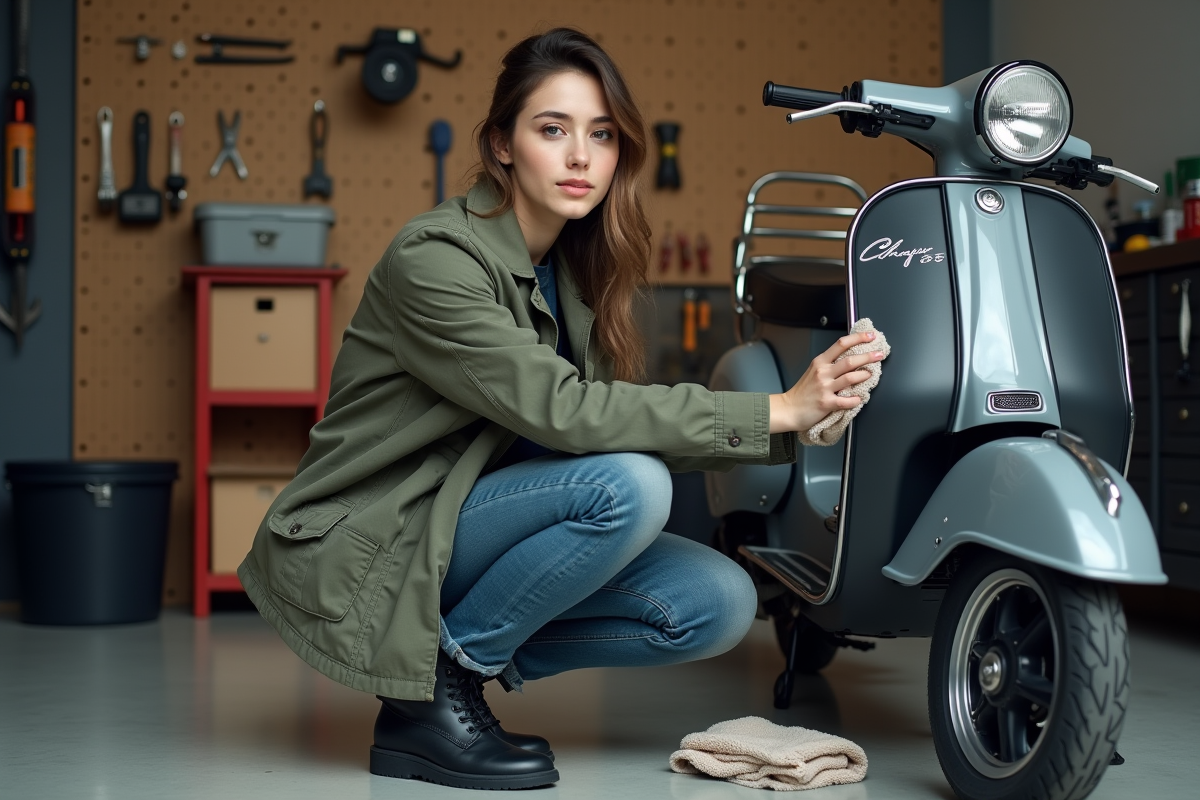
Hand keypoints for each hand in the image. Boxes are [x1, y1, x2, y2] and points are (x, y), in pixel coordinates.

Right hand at [768, 331, 883, 433]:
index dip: (858, 338)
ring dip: (864, 375)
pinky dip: (856, 399)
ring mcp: (824, 387)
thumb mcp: (813, 371)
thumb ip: (830, 365)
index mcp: (820, 362)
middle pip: (849, 360)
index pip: (841, 344)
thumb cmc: (802, 392)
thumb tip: (852, 359)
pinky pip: (846, 400)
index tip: (870, 336)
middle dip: (868, 356)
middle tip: (879, 354)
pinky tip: (860, 398)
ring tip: (871, 375)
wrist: (789, 409)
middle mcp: (822, 372)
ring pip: (850, 377)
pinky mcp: (826, 403)